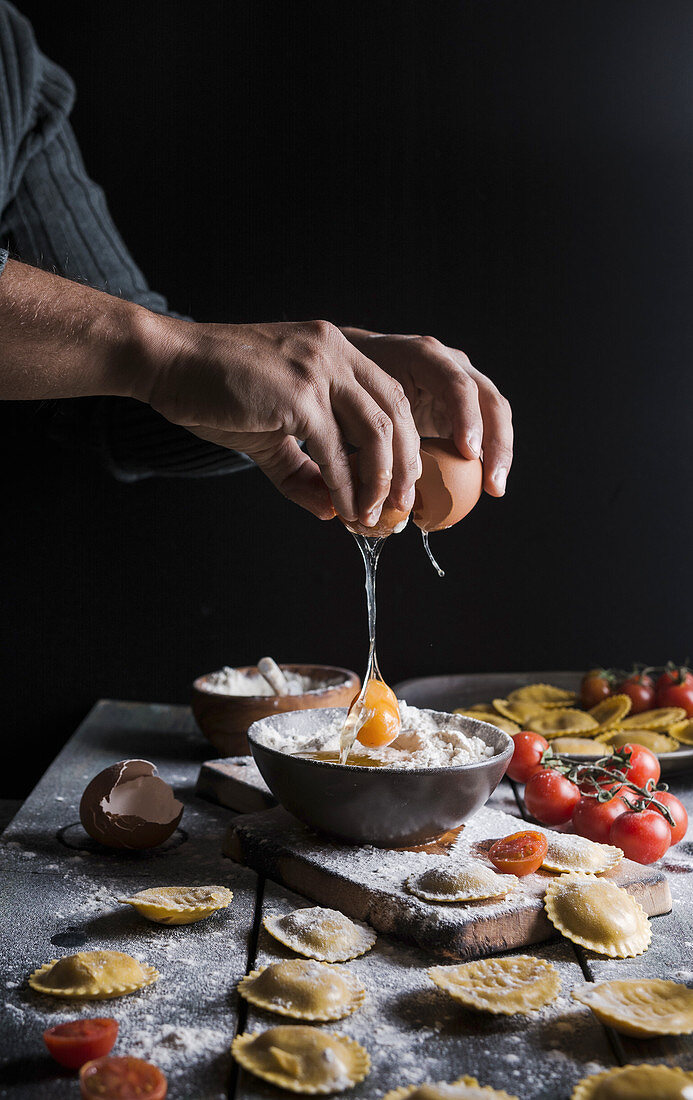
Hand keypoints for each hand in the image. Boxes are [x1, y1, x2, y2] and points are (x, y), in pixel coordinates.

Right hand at [140, 316, 420, 524]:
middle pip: (395, 412)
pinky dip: (345, 486)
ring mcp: (319, 371)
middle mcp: (335, 353)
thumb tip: (333, 510)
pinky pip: (335, 451)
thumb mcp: (270, 432)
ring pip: (376, 432)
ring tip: (373, 514)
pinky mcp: (299, 396)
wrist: (169, 364)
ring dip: (380, 481)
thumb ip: (304, 469)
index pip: (390, 396)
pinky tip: (343, 510)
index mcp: (335, 349)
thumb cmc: (215, 392)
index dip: (405, 442)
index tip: (403, 481)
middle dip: (405, 465)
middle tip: (402, 506)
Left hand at [341, 328, 512, 496]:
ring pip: (496, 412)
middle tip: (493, 482)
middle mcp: (451, 362)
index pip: (457, 385)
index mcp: (423, 356)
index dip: (467, 419)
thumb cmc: (355, 385)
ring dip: (499, 452)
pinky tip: (487, 483)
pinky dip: (489, 453)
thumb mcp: (361, 399)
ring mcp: (463, 380)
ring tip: (495, 488)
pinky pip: (488, 425)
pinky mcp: (466, 402)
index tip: (469, 454)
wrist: (357, 365)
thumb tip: (382, 483)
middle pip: (488, 398)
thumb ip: (375, 428)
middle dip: (496, 442)